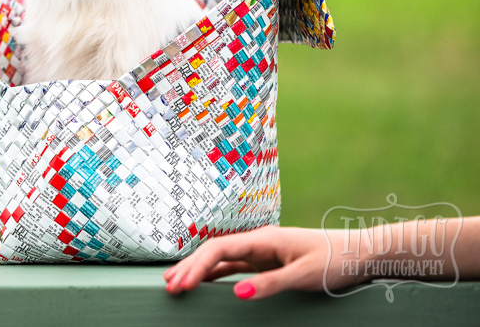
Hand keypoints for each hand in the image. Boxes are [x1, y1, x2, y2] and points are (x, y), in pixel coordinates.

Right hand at [163, 225, 356, 299]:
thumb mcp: (304, 275)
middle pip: (214, 251)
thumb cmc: (336, 261)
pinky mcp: (269, 261)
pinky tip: (204, 282)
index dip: (196, 267)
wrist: (362, 253)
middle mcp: (258, 242)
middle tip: (168, 287)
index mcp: (263, 239)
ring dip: (199, 270)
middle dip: (189, 267)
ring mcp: (263, 251)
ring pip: (222, 258)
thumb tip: (237, 292)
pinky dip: (216, 273)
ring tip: (177, 283)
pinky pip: (235, 266)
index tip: (181, 285)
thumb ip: (270, 284)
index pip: (219, 249)